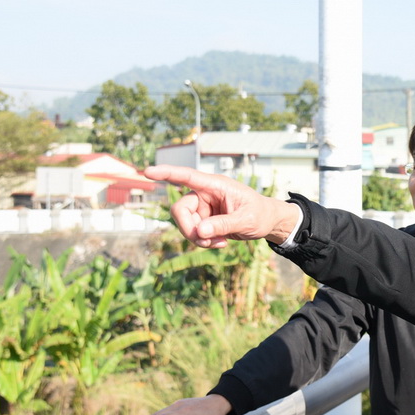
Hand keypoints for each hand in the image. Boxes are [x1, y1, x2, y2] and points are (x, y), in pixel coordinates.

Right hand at [143, 165, 300, 248]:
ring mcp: (202, 207)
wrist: (265, 222)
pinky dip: (203, 241)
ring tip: (220, 243)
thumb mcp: (246, 220)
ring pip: (184, 224)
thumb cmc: (259, 214)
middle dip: (188, 228)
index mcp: (215, 185)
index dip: (167, 173)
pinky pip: (192, 233)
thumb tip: (199, 231)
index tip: (148, 172)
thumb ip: (223, 224)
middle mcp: (204, 194)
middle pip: (179, 210)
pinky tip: (220, 243)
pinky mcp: (202, 220)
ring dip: (198, 238)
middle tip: (205, 241)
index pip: (187, 176)